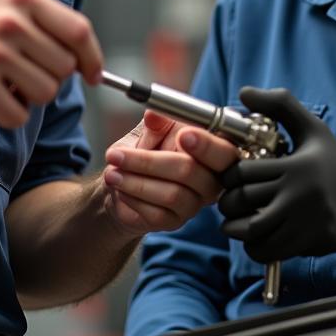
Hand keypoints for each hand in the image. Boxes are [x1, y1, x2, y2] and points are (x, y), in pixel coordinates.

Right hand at [0, 0, 102, 127]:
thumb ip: (36, 15)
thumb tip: (76, 48)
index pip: (78, 32)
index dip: (92, 57)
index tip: (93, 73)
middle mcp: (11, 24)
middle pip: (64, 67)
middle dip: (52, 76)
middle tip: (28, 74)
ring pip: (46, 92)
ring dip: (32, 96)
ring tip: (8, 84)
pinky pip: (18, 115)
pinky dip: (12, 114)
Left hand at [101, 109, 239, 234]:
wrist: (125, 180)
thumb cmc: (147, 149)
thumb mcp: (150, 129)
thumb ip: (157, 123)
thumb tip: (154, 115)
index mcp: (214, 150)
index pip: (223, 150)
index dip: (206, 144)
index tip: (184, 135)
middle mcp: (211, 179)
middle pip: (190, 171)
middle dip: (149, 162)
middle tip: (118, 155)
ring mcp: (195, 203)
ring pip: (171, 194)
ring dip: (135, 181)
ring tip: (112, 171)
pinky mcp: (176, 221)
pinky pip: (157, 213)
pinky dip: (133, 197)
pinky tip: (119, 187)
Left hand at [219, 87, 335, 274]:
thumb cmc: (333, 163)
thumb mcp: (312, 128)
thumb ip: (280, 105)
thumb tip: (243, 92)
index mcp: (295, 165)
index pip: (244, 172)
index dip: (230, 177)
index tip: (234, 180)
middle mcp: (299, 192)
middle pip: (243, 200)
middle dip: (228, 203)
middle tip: (230, 203)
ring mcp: (304, 220)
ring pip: (252, 229)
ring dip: (236, 228)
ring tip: (235, 222)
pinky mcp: (309, 241)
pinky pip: (268, 249)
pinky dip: (253, 247)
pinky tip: (255, 238)